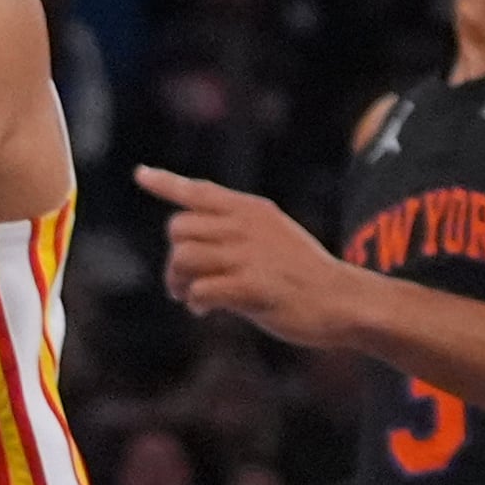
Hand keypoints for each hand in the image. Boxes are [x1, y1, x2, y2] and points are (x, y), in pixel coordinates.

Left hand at [138, 165, 363, 347]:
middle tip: (181, 283)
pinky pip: (200, 289)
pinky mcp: (252, 287)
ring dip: (177, 281)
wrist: (343, 300)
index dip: (166, 183)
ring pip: (183, 257)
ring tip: (189, 297)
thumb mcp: (273, 233)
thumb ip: (234, 229)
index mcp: (251, 210)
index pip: (199, 190)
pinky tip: (204, 310)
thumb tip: (187, 244)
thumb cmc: (303, 271)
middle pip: (178, 228)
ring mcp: (248, 256)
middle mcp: (246, 226)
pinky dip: (195, 301)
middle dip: (173, 258)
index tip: (140, 174)